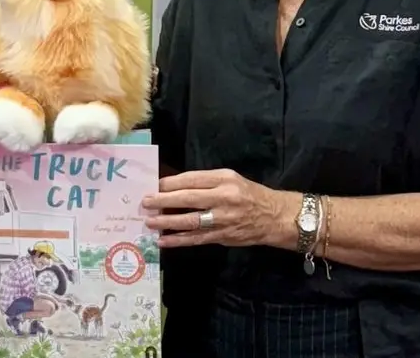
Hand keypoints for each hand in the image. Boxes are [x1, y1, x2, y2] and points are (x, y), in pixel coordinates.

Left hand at [141, 168, 284, 248]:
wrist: (273, 216)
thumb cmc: (248, 193)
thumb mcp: (230, 178)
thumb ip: (205, 182)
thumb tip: (173, 185)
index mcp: (224, 180)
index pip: (192, 179)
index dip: (171, 183)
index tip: (154, 185)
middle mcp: (223, 198)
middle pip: (188, 198)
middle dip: (164, 201)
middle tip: (146, 202)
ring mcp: (223, 219)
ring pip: (190, 221)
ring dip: (167, 222)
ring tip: (150, 221)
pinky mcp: (222, 236)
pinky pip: (196, 239)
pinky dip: (178, 240)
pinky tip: (163, 240)